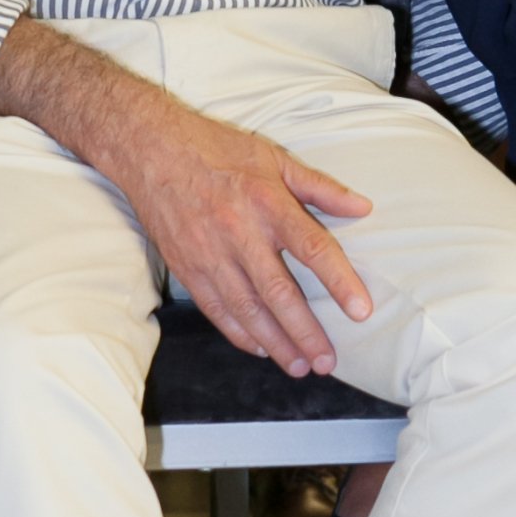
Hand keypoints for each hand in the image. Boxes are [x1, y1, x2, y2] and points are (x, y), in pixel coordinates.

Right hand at [128, 102, 374, 377]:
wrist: (152, 150)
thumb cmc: (217, 150)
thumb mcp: (274, 158)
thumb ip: (319, 187)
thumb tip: (363, 207)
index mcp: (268, 203)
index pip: (312, 248)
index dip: (340, 282)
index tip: (361, 311)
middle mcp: (240, 233)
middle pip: (279, 292)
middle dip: (306, 332)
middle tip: (328, 362)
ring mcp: (210, 254)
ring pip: (247, 309)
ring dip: (276, 343)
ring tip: (300, 366)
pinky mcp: (187, 268)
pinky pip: (216, 310)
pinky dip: (240, 333)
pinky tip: (261, 349)